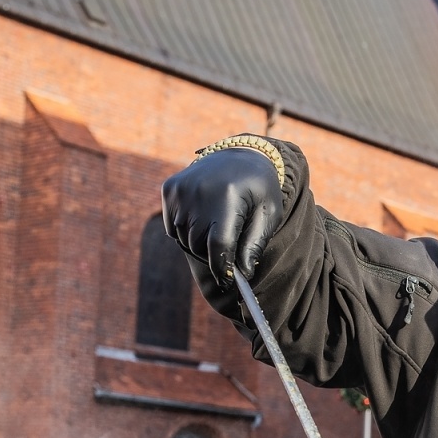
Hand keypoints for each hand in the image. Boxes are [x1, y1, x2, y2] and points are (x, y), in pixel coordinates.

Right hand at [161, 148, 283, 282]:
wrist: (239, 155)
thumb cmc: (258, 189)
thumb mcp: (268, 214)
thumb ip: (255, 244)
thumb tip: (244, 274)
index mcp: (227, 196)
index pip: (219, 244)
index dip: (223, 268)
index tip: (228, 282)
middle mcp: (199, 191)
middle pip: (199, 246)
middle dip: (214, 255)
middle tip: (229, 249)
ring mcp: (180, 190)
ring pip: (185, 240)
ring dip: (200, 244)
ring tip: (217, 226)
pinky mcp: (169, 189)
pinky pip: (173, 229)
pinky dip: (187, 232)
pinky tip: (203, 217)